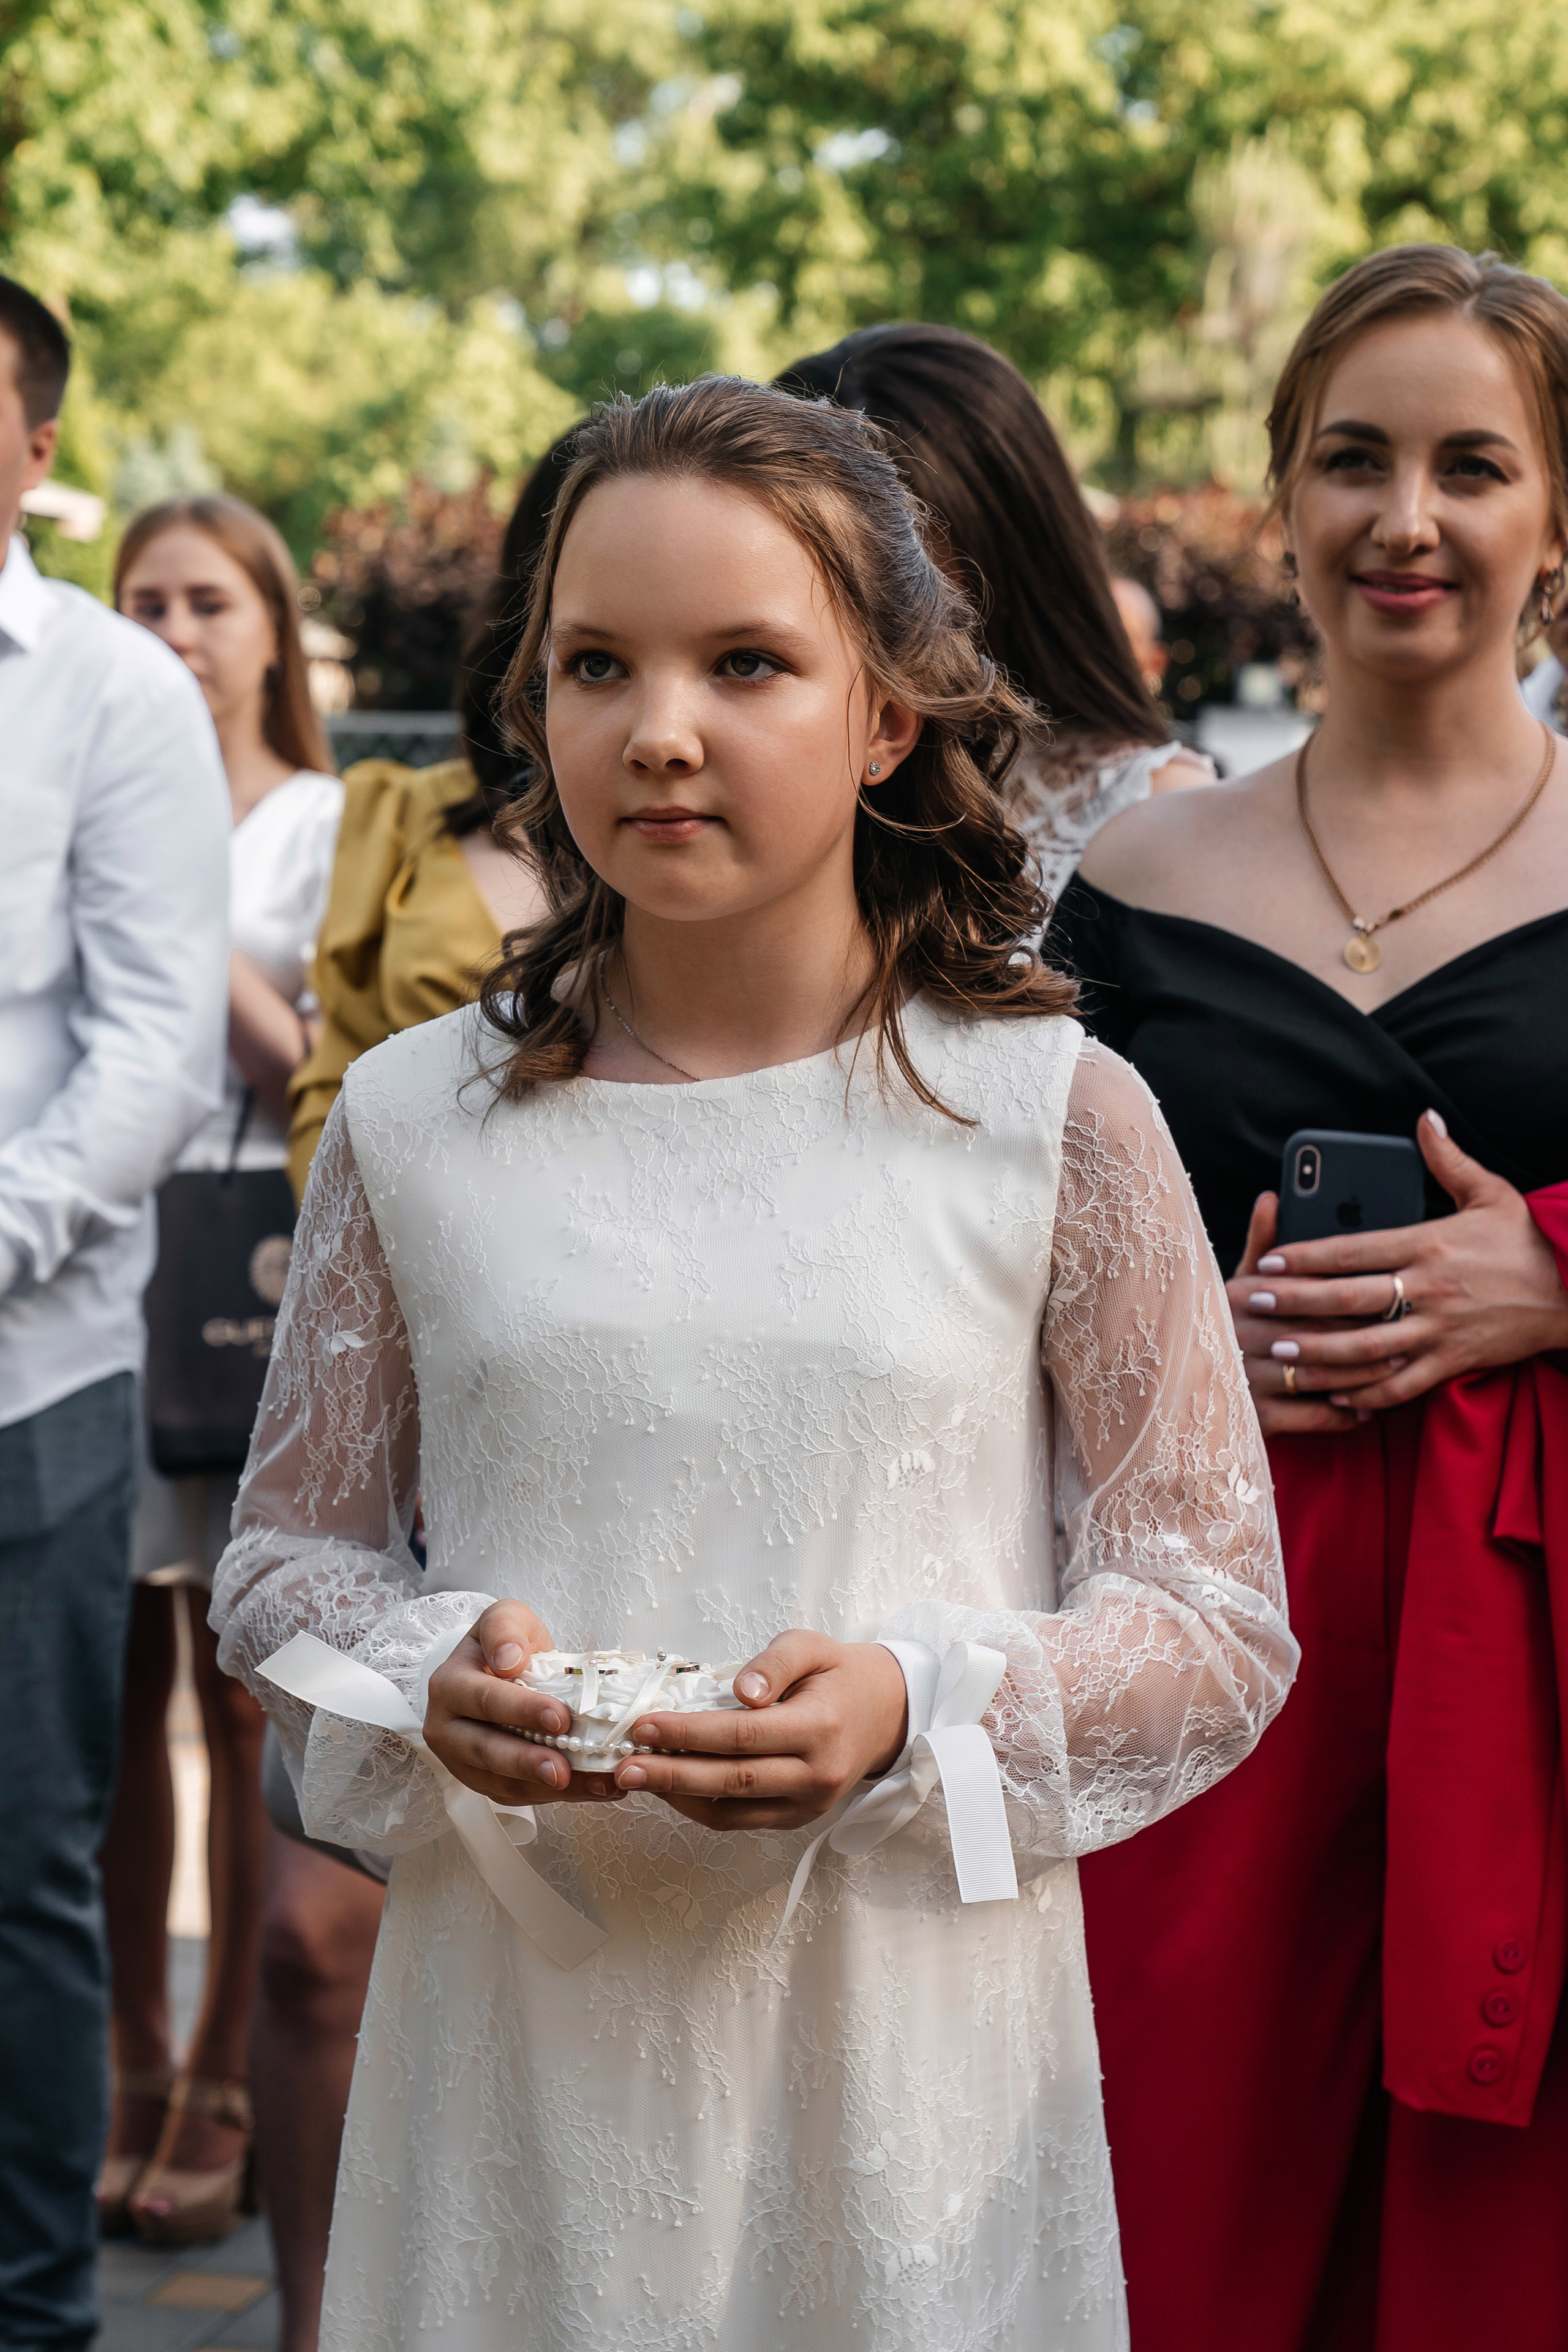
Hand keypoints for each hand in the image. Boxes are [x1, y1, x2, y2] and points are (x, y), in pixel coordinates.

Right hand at [423, 1600, 630, 1807]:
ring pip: (504, 1783)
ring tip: (596, 1785)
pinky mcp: (486, 1783)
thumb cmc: (503, 1644)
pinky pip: (520, 1796)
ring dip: (551, 1789)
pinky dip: (561, 1796)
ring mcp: (464, 1762)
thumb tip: (509, 1661)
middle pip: (486, 1751)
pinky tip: (597, 1788)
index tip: (560, 1717)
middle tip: (564, 1770)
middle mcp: (447, 1729)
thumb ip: (504, 1629)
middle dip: (527, 1762)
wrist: (498, 1670)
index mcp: (450, 1687)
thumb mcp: (503, 1618)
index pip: (485, 1700)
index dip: (522, 1710)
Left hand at [610, 1630, 908, 1831]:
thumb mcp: (812, 1646)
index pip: (744, 1735)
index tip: (644, 1726)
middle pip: (733, 1779)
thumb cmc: (838, 1675)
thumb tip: (742, 1690)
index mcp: (820, 1727)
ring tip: (636, 1778)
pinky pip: (741, 1820)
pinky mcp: (798, 1818)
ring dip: (679, 1796)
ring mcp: (808, 1804)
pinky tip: (671, 1787)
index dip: (690, 1733)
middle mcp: (816, 1774)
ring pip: (733, 1810)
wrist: (884, 1714)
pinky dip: (701, 1807)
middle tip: (623, 1766)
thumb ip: (775, 1662)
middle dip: (671, 1774)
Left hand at [1228, 1111, 1567, 1432]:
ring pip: (1367, 1349)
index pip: (1354, 1251)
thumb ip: (1448, 1159)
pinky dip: (1366, 1393)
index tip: (1271, 1261)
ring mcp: (1440, 1331)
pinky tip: (1336, 1395)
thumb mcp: (1493, 1192)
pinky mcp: (1454, 1362)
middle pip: (1348, 1300)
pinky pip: (1402, 1384)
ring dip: (1318, 1353)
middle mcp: (1429, 1290)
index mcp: (1430, 1245)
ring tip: (1280, 1352)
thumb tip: (1424, 1118)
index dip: (1307, 1257)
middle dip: (1295, 1303)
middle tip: (1254, 1304)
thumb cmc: (1528, 1241)